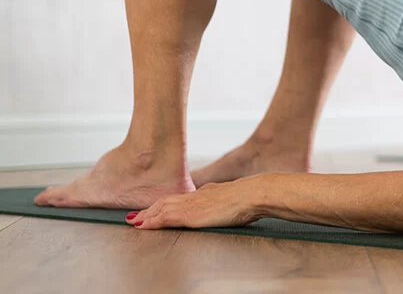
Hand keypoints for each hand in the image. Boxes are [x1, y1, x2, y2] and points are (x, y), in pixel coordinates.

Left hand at [127, 176, 265, 229]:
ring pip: (160, 208)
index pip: (179, 198)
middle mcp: (194, 196)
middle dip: (149, 208)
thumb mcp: (234, 197)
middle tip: (136, 214)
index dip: (165, 203)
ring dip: (145, 214)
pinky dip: (151, 221)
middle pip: (165, 201)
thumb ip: (223, 200)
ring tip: (134, 220)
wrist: (251, 195)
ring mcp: (190, 205)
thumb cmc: (249, 198)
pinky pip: (163, 218)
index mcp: (206, 192)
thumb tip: (224, 205)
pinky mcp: (188, 215)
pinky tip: (142, 225)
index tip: (156, 207)